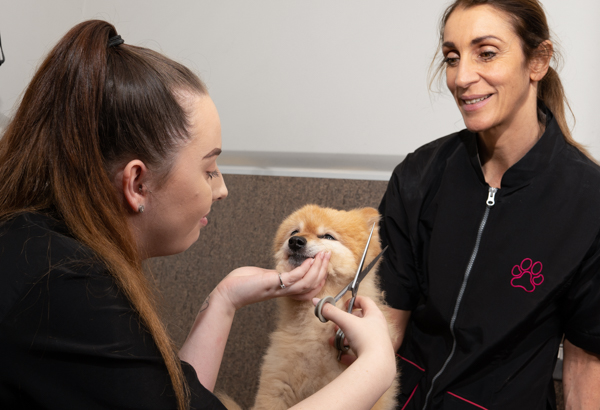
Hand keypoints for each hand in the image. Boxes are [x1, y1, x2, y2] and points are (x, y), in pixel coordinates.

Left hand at [215, 251, 329, 309]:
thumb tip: (278, 270)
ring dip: (317, 268)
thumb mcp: (262, 277)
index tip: (323, 262)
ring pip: (307, 282)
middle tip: (327, 255)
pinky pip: (294, 279)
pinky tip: (309, 261)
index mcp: (283, 289)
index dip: (319, 276)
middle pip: (312, 285)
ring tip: (322, 256)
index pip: (308, 288)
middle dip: (322, 269)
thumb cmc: (241, 284)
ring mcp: (279, 288)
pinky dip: (304, 269)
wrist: (227, 293)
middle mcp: (284, 291)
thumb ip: (274, 274)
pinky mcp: (273, 284)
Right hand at [314, 296, 394, 365]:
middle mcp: (379, 328)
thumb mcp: (346, 322)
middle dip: (347, 322)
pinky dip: (350, 354)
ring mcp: (378, 343)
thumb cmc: (366, 339)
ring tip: (338, 341)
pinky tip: (343, 356)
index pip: (365, 301)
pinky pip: (361, 354)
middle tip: (337, 326)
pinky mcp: (375, 357)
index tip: (343, 306)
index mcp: (375, 315)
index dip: (354, 301)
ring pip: (360, 337)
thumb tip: (317, 302)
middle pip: (362, 320)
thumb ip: (331, 312)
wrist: (378, 365)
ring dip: (347, 338)